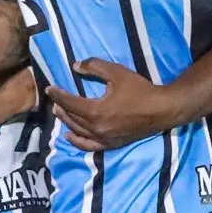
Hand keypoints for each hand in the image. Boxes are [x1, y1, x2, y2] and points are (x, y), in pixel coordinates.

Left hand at [46, 58, 188, 150]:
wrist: (162, 110)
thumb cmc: (140, 90)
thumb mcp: (117, 72)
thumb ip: (94, 67)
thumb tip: (75, 66)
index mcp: (95, 110)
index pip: (69, 102)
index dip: (58, 94)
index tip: (49, 88)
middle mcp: (96, 128)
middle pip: (71, 118)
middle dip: (61, 107)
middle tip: (54, 99)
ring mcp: (103, 138)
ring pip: (78, 131)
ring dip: (66, 121)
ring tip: (59, 112)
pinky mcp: (111, 144)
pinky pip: (89, 146)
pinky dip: (77, 141)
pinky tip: (70, 136)